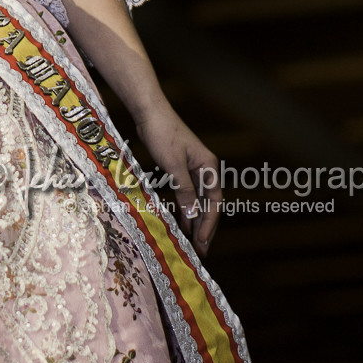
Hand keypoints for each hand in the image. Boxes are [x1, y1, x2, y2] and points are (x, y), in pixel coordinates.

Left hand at [134, 101, 218, 254]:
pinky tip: (182, 223)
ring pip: (198, 201)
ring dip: (196, 221)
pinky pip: (187, 194)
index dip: (209, 223)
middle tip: (201, 251)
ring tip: (193, 243)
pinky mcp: (180, 168)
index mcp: (208, 167)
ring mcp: (193, 168)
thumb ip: (184, 190)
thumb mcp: (172, 165)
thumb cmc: (162, 134)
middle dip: (206, 227)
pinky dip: (186, 209)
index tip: (202, 242)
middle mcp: (204, 169)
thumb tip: (193, 216)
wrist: (149, 111)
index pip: (214, 202)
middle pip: (209, 204)